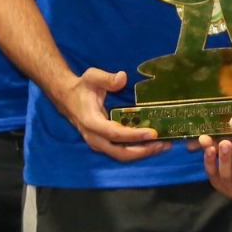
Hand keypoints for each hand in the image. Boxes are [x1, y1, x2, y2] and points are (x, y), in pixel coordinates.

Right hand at [55, 67, 169, 161]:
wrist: (67, 98)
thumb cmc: (82, 87)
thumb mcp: (92, 77)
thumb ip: (107, 78)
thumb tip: (122, 77)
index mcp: (91, 122)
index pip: (114, 133)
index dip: (134, 135)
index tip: (153, 133)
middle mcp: (94, 137)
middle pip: (120, 152)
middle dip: (143, 150)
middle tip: (164, 143)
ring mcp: (98, 143)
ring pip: (121, 155)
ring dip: (142, 152)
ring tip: (163, 145)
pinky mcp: (103, 144)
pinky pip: (120, 151)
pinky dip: (136, 150)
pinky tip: (152, 144)